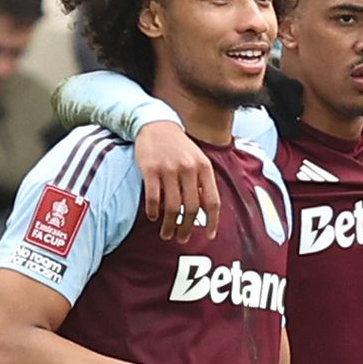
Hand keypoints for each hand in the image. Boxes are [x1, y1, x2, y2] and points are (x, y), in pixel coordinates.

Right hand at [135, 122, 220, 242]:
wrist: (156, 125)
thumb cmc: (179, 147)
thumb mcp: (198, 160)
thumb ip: (202, 182)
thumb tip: (206, 210)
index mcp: (204, 168)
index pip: (212, 201)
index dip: (212, 221)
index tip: (209, 236)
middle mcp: (189, 169)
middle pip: (191, 208)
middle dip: (187, 228)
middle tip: (182, 239)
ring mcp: (169, 169)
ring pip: (171, 206)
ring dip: (169, 225)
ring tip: (166, 234)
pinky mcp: (150, 169)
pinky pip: (153, 197)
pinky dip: (153, 211)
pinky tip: (153, 217)